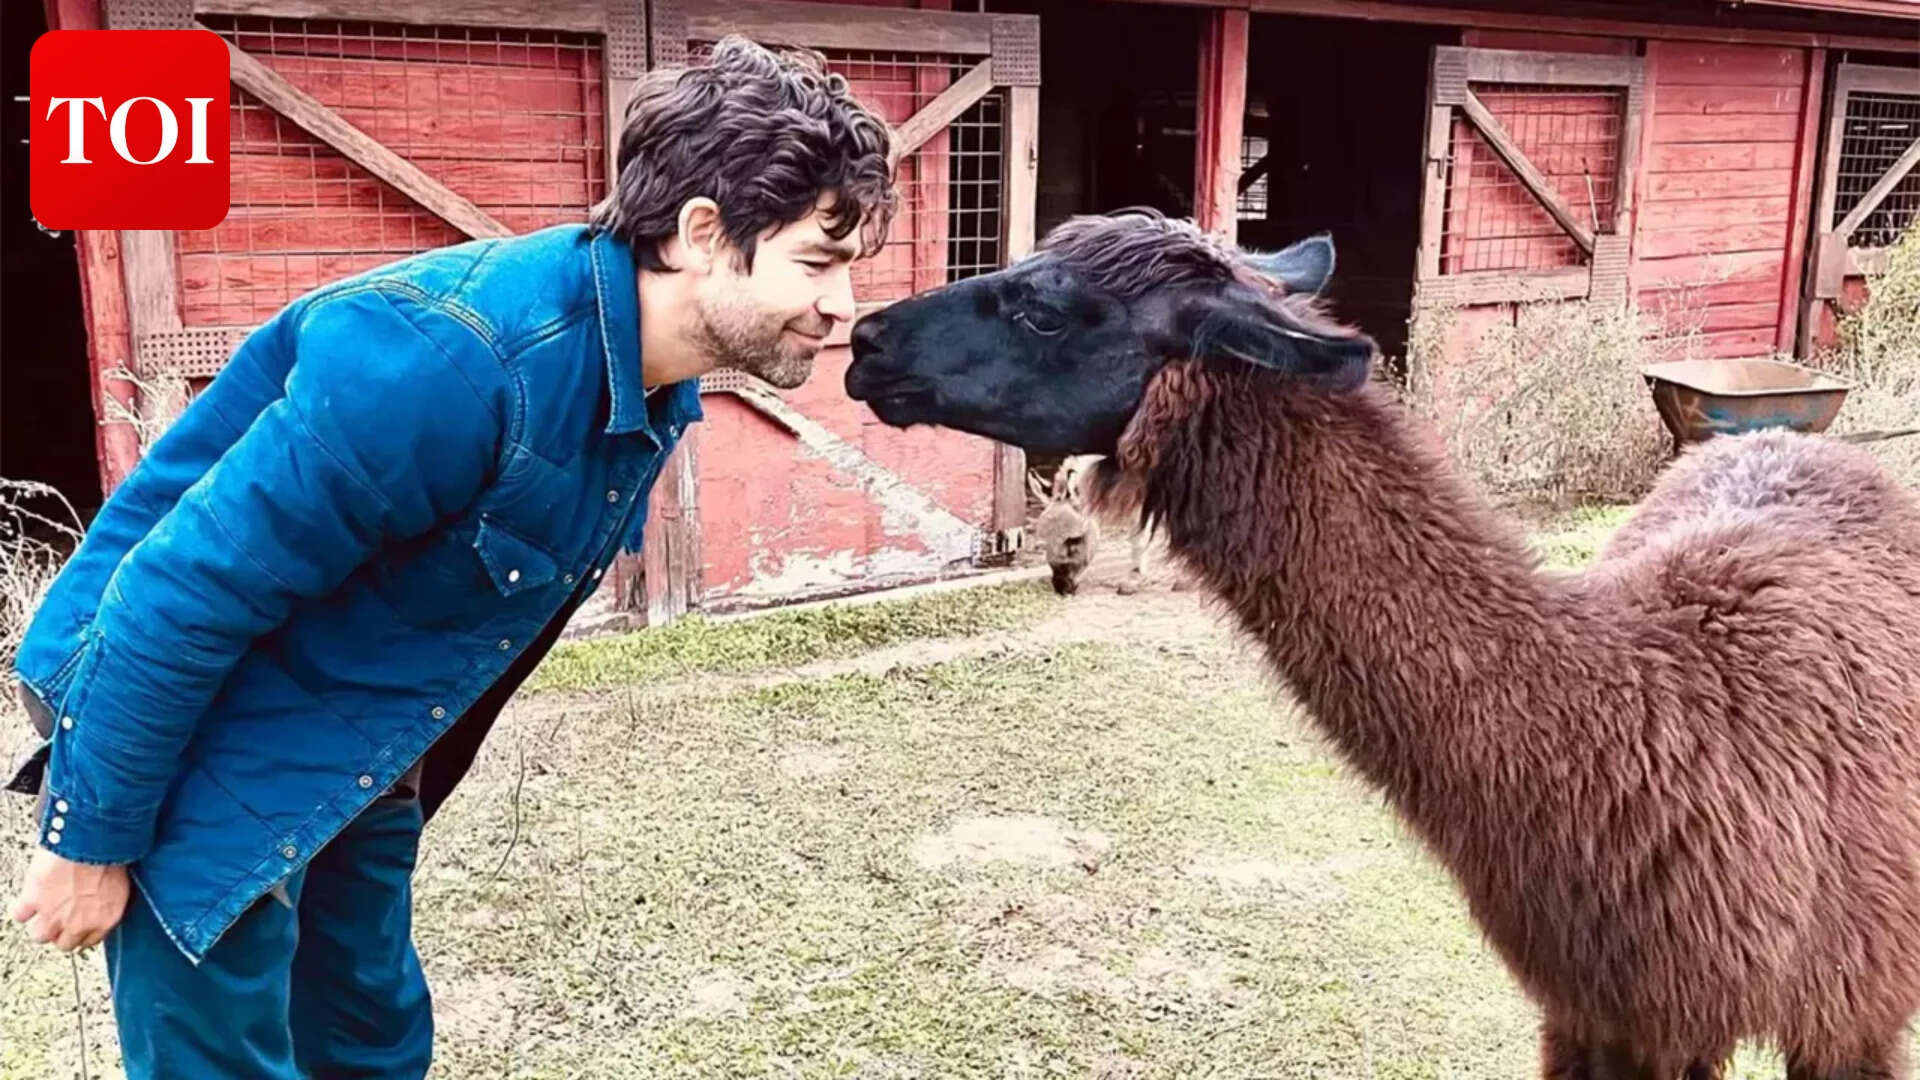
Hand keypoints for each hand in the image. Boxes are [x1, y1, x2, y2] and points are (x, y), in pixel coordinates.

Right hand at [9, 848, 130, 951]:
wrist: (92, 842)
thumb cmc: (111, 854)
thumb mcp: (122, 883)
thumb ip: (108, 900)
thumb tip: (101, 900)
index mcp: (106, 918)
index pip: (90, 940)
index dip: (82, 932)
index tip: (79, 926)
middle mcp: (79, 923)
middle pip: (64, 944)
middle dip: (61, 932)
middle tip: (60, 918)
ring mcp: (54, 915)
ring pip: (40, 935)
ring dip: (41, 924)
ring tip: (44, 911)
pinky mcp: (33, 902)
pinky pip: (20, 916)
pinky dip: (23, 909)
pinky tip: (29, 901)